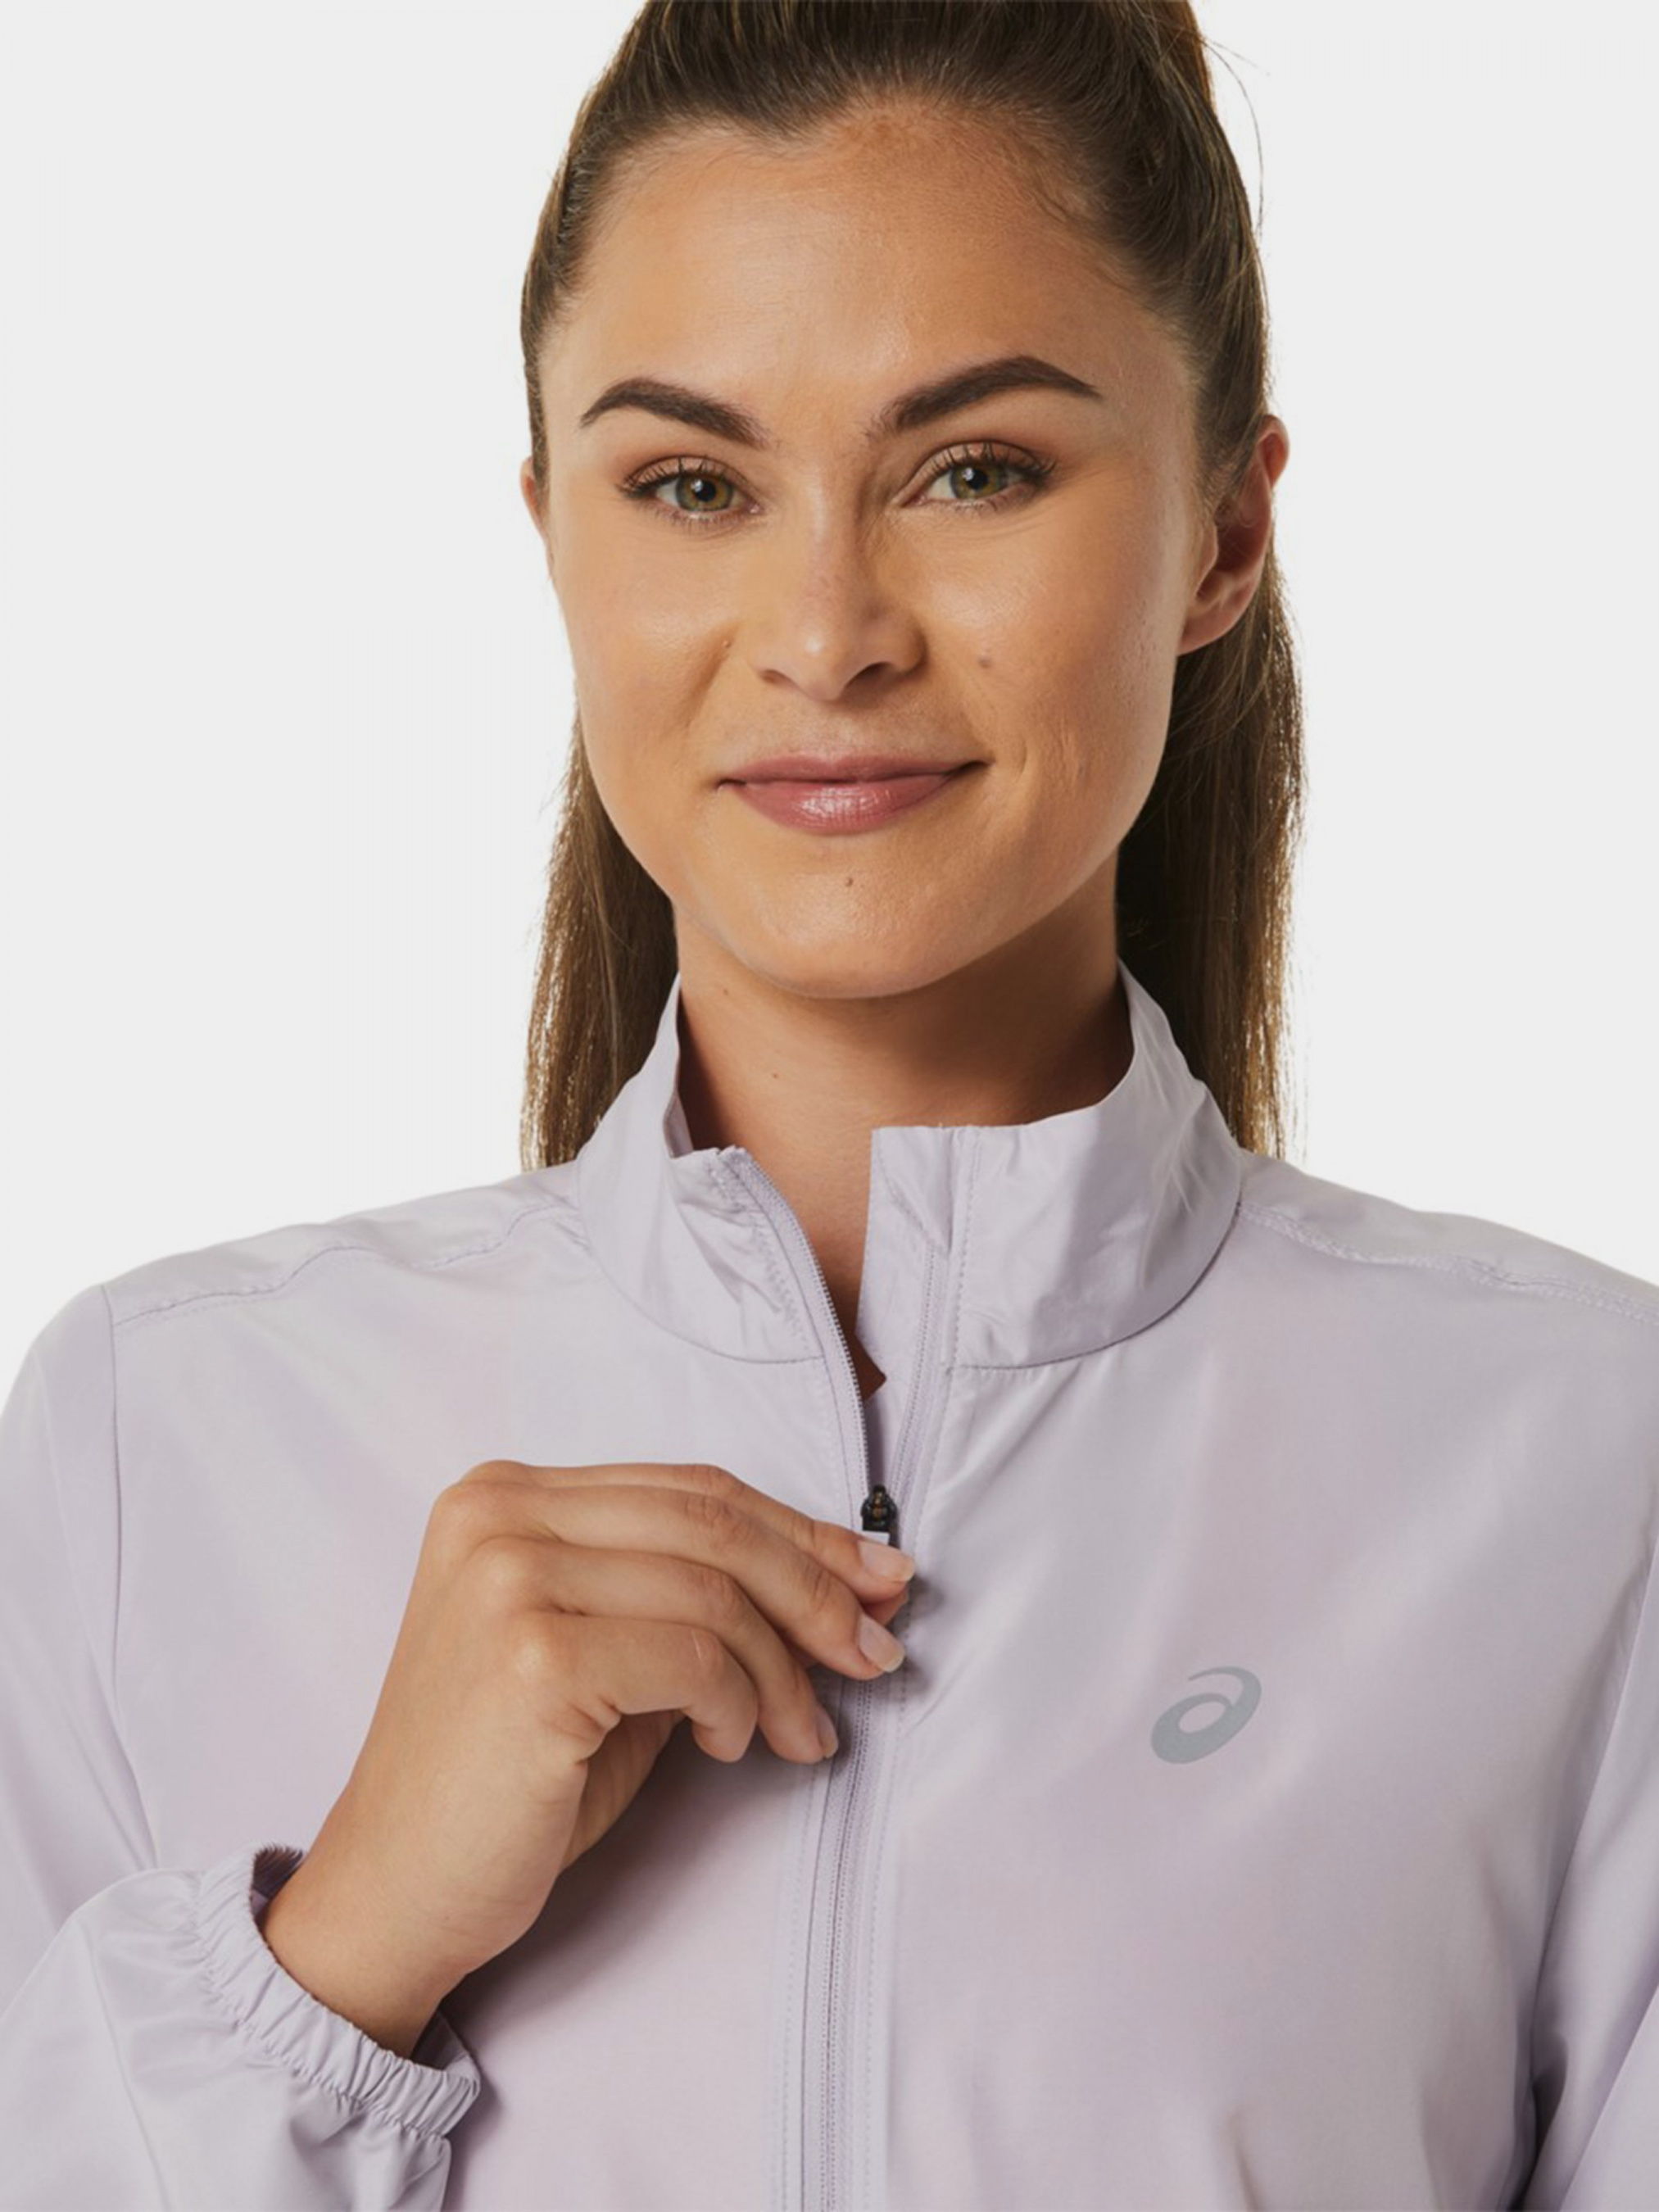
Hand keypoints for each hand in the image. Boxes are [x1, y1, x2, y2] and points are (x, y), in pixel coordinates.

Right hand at [259, 1459, 915, 2048]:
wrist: (395, 1889)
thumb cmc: (508, 1778)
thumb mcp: (603, 1653)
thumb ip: (688, 1597)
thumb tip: (849, 1576)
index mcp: (505, 1493)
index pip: (692, 1489)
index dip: (802, 1532)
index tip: (880, 1579)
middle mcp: (499, 1514)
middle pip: (713, 1523)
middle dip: (819, 1589)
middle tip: (878, 1651)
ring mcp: (508, 1579)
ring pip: (714, 1590)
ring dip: (785, 1669)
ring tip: (800, 1733)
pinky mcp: (533, 1657)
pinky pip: (695, 1657)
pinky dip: (740, 1704)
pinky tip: (732, 1748)